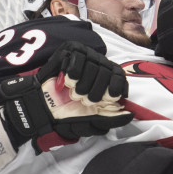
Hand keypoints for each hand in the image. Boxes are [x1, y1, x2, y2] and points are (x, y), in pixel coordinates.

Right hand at [0, 42, 131, 150]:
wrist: (41, 109)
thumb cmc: (67, 116)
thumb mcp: (91, 122)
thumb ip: (112, 119)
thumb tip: (131, 115)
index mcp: (105, 81)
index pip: (119, 75)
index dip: (117, 85)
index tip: (110, 97)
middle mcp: (96, 66)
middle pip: (108, 70)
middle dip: (97, 90)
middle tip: (85, 100)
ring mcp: (83, 57)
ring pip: (94, 64)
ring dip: (84, 84)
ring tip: (73, 93)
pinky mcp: (69, 51)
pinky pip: (79, 57)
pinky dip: (74, 72)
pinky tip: (67, 81)